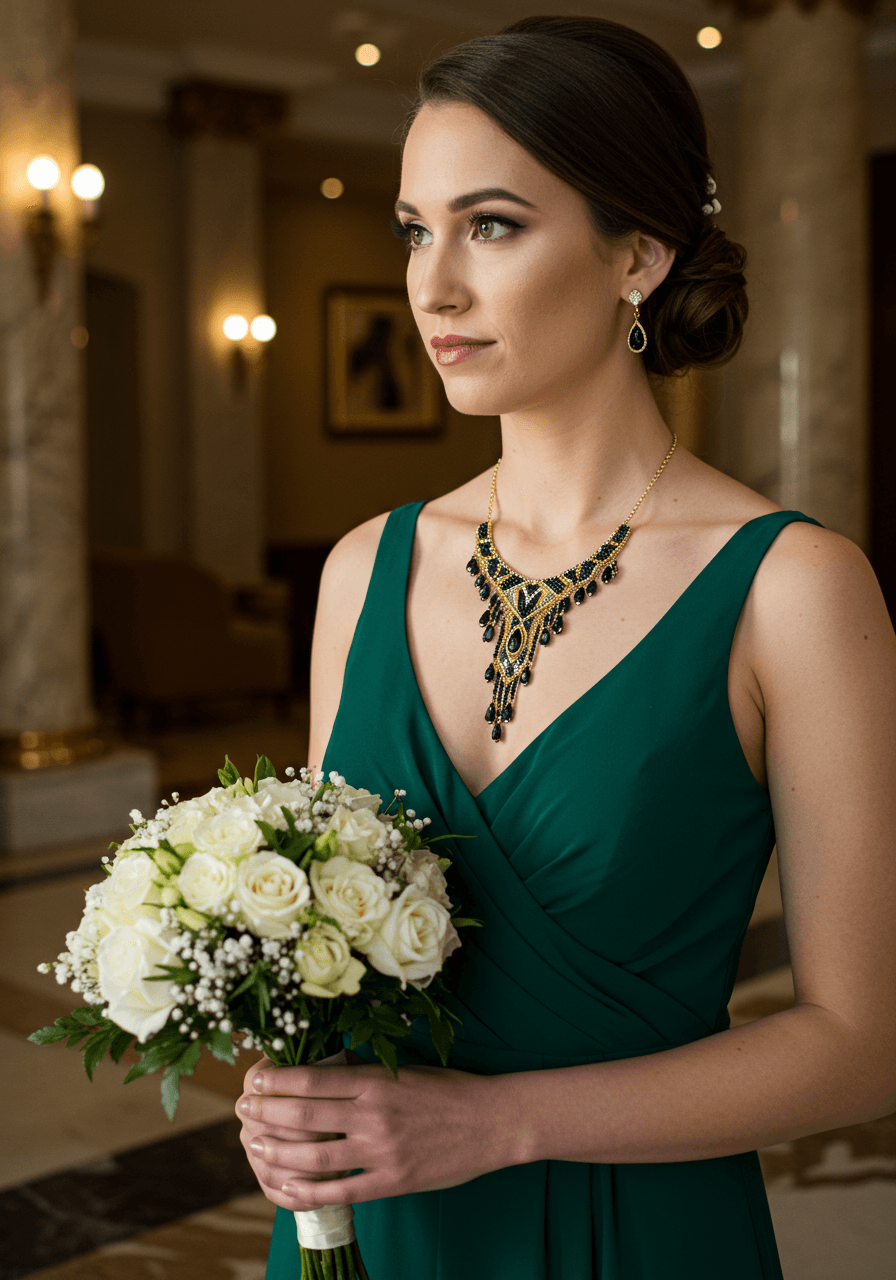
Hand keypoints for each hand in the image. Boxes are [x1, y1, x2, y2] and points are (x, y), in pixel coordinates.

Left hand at [235, 1052, 515, 1213]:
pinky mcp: (393, 1182)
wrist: (494, 1121)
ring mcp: (382, 1151)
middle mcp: (375, 1114)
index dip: (277, 1082)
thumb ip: (364, 1075)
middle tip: (242, 1111)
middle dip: (266, 1114)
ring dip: (277, 1151)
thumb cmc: (449, 1091)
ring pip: (315, 1156)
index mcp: (377, 1080)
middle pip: (305, 1116)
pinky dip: (306, 1192)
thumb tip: (319, 1073)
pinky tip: (285, 1186)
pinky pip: (340, 1192)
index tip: (253, 1082)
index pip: (314, 1079)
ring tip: (254, 1145)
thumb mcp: (405, 1070)